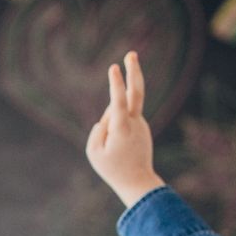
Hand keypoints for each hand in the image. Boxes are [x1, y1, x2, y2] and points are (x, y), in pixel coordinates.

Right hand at [85, 51, 165, 207]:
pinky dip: (115, 126)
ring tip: (115, 150)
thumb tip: (108, 115)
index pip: (118, 102)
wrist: (138, 182)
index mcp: (122, 129)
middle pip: (136, 92)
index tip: (114, 67)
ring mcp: (141, 124)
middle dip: (133, 72)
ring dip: (111, 124)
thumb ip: (98, 129)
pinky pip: (122, 119)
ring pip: (120, 112)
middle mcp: (135, 123)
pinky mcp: (141, 127)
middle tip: (132, 53)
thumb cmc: (112, 168)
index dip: (116, 84)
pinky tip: (120, 148)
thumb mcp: (94, 151)